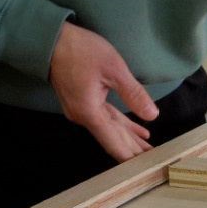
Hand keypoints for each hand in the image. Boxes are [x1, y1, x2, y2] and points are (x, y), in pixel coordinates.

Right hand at [50, 21, 158, 161]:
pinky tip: (138, 130)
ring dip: (130, 138)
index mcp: (90, 113)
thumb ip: (133, 94)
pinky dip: (122, 124)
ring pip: (111, 129)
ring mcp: (82, 110)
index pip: (114, 143)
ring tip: (150, 150)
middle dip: (134, 151)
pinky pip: (106, 118)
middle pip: (113, 139)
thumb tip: (152, 115)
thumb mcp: (113, 68)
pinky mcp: (83, 102)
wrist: (49, 39)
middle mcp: (84, 117)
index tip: (147, 168)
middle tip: (156, 160)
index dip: (131, 157)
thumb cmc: (80, 50)